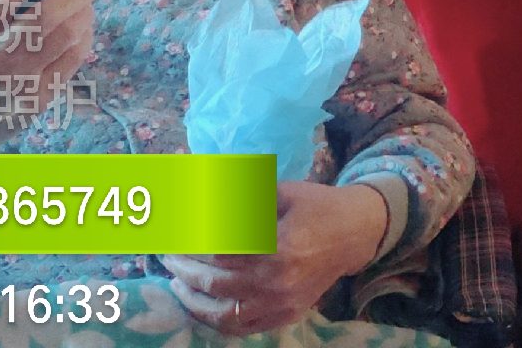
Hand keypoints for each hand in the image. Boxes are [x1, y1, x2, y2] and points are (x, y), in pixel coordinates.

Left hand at [166, 181, 388, 333]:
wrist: (355, 234)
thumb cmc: (316, 206)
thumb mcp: (280, 192)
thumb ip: (240, 197)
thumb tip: (196, 195)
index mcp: (277, 247)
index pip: (219, 252)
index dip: (191, 245)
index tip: (174, 236)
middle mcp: (278, 282)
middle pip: (214, 283)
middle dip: (183, 270)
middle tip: (166, 257)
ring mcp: (281, 304)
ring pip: (222, 314)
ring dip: (192, 300)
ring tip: (177, 283)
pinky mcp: (285, 316)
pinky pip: (241, 328)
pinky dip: (215, 320)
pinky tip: (201, 305)